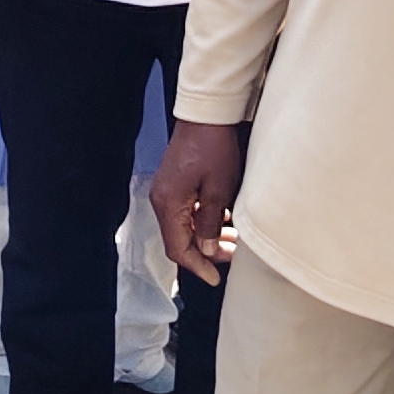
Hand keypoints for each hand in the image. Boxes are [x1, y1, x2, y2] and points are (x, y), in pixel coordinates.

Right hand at [149, 120, 245, 285]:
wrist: (206, 115)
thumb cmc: (213, 147)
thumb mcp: (219, 190)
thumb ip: (210, 224)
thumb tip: (206, 250)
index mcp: (169, 204)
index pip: (178, 248)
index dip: (197, 267)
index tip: (216, 278)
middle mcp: (161, 200)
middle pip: (179, 239)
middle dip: (205, 253)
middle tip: (232, 256)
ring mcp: (166, 192)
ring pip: (183, 227)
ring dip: (205, 237)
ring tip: (232, 241)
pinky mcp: (173, 184)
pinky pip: (184, 213)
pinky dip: (202, 222)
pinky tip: (222, 222)